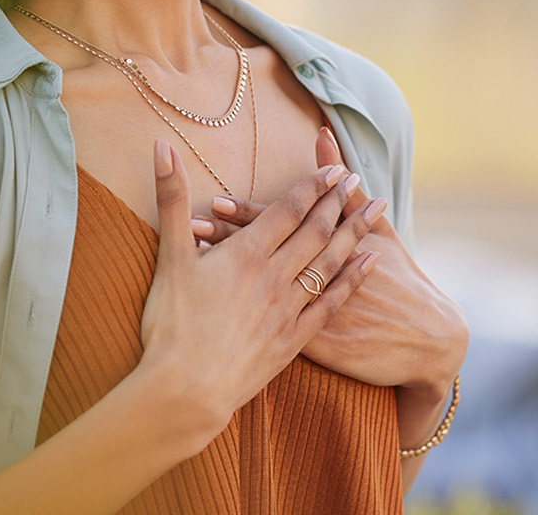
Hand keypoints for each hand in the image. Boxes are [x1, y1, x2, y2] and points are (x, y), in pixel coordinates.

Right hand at [136, 138, 380, 443]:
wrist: (186, 391)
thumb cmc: (171, 325)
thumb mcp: (168, 257)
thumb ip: (171, 199)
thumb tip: (161, 146)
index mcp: (246, 254)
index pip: (287, 211)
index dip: (311, 187)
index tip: (333, 168)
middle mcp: (274, 277)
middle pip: (315, 232)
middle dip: (338, 202)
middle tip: (358, 179)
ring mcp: (288, 309)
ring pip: (330, 262)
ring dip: (355, 232)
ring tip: (376, 210)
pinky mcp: (293, 339)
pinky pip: (332, 302)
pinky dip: (353, 279)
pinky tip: (370, 263)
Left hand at [191, 127, 467, 394]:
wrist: (427, 341)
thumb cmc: (402, 280)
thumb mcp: (379, 232)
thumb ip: (346, 189)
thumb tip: (323, 137)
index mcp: (330, 249)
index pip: (282, 226)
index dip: (248, 215)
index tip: (216, 200)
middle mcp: (316, 279)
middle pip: (265, 256)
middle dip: (227, 240)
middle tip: (191, 225)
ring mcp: (313, 315)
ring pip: (259, 291)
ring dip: (226, 275)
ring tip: (194, 260)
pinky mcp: (313, 346)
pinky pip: (270, 329)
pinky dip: (242, 316)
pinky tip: (212, 308)